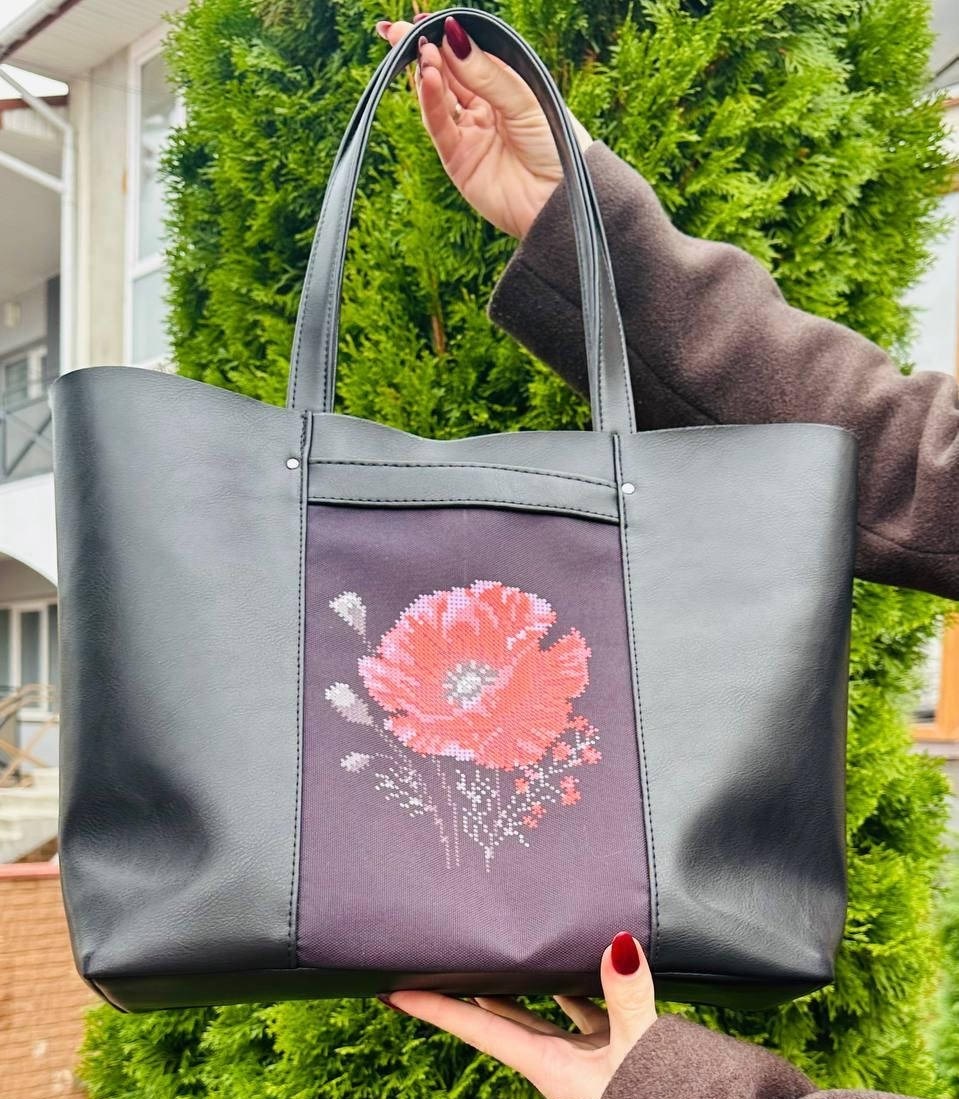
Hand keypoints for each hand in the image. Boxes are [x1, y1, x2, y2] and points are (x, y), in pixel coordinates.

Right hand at [375, 13, 593, 239]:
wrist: (561, 202)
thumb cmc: (557, 146)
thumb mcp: (526, 100)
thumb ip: (487, 73)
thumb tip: (452, 37)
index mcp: (506, 87)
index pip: (469, 54)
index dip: (448, 37)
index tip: (427, 19)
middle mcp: (484, 108)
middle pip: (448, 73)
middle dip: (425, 50)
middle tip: (401, 30)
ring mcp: (470, 134)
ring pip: (439, 97)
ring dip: (427, 73)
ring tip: (420, 51)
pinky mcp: (458, 160)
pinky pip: (440, 125)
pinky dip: (430, 102)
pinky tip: (427, 78)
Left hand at [379, 932, 656, 1098]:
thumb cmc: (659, 1096)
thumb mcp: (641, 1053)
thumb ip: (629, 998)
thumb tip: (618, 944)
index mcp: (548, 1066)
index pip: (476, 1028)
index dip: (433, 1008)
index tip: (390, 990)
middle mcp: (558, 1062)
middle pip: (500, 1018)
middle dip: (470, 990)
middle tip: (440, 955)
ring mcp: (585, 1059)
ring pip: (542, 1011)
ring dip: (522, 983)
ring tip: (501, 944)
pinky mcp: (613, 1054)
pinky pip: (586, 1011)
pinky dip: (580, 985)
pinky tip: (581, 960)